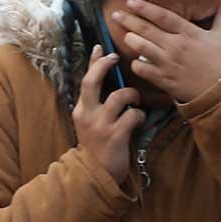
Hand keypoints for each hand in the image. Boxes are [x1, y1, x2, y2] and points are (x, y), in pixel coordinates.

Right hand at [71, 50, 145, 184]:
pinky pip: (132, 115)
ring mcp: (100, 125)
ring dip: (132, 95)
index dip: (93, 62)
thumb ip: (97, 104)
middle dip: (103, 65)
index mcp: (81, 109)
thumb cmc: (97, 145)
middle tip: (115, 57)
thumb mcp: (90, 123)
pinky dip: (139, 115)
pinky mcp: (115, 135)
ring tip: (135, 102)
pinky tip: (139, 120)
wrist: (94, 174)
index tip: (100, 47)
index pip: (85, 79)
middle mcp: (87, 114)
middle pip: (92, 81)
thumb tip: (108, 83)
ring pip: (119, 96)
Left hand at [116, 0, 220, 106]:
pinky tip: (136, 61)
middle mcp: (176, 46)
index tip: (131, 2)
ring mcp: (168, 63)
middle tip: (115, 14)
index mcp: (189, 33)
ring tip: (126, 36)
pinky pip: (142, 69)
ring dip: (131, 40)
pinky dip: (137, 64)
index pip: (162, 16)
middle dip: (129, 21)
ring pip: (141, 48)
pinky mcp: (164, 79)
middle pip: (146, 30)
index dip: (145, 8)